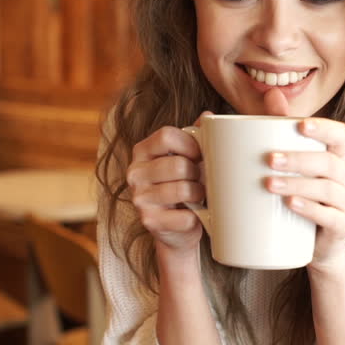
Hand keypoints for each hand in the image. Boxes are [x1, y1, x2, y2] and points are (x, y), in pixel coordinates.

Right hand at [126, 113, 208, 255]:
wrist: (177, 229)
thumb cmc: (183, 186)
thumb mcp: (187, 158)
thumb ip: (196, 135)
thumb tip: (209, 116)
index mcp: (142, 152)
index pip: (166, 135)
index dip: (190, 144)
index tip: (200, 155)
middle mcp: (135, 173)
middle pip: (179, 164)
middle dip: (197, 173)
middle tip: (199, 180)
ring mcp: (139, 198)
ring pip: (184, 189)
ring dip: (198, 194)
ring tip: (197, 197)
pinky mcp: (149, 221)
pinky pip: (185, 216)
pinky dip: (195, 217)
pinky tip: (191, 216)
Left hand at [262, 89, 344, 272]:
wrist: (312, 244)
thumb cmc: (299, 194)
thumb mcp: (289, 162)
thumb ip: (280, 127)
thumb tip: (271, 93)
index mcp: (338, 156)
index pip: (340, 135)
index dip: (324, 129)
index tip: (300, 125)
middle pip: (330, 163)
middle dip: (299, 159)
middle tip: (269, 159)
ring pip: (328, 189)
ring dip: (298, 184)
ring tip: (270, 184)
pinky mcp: (343, 227)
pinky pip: (331, 217)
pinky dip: (310, 209)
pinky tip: (291, 204)